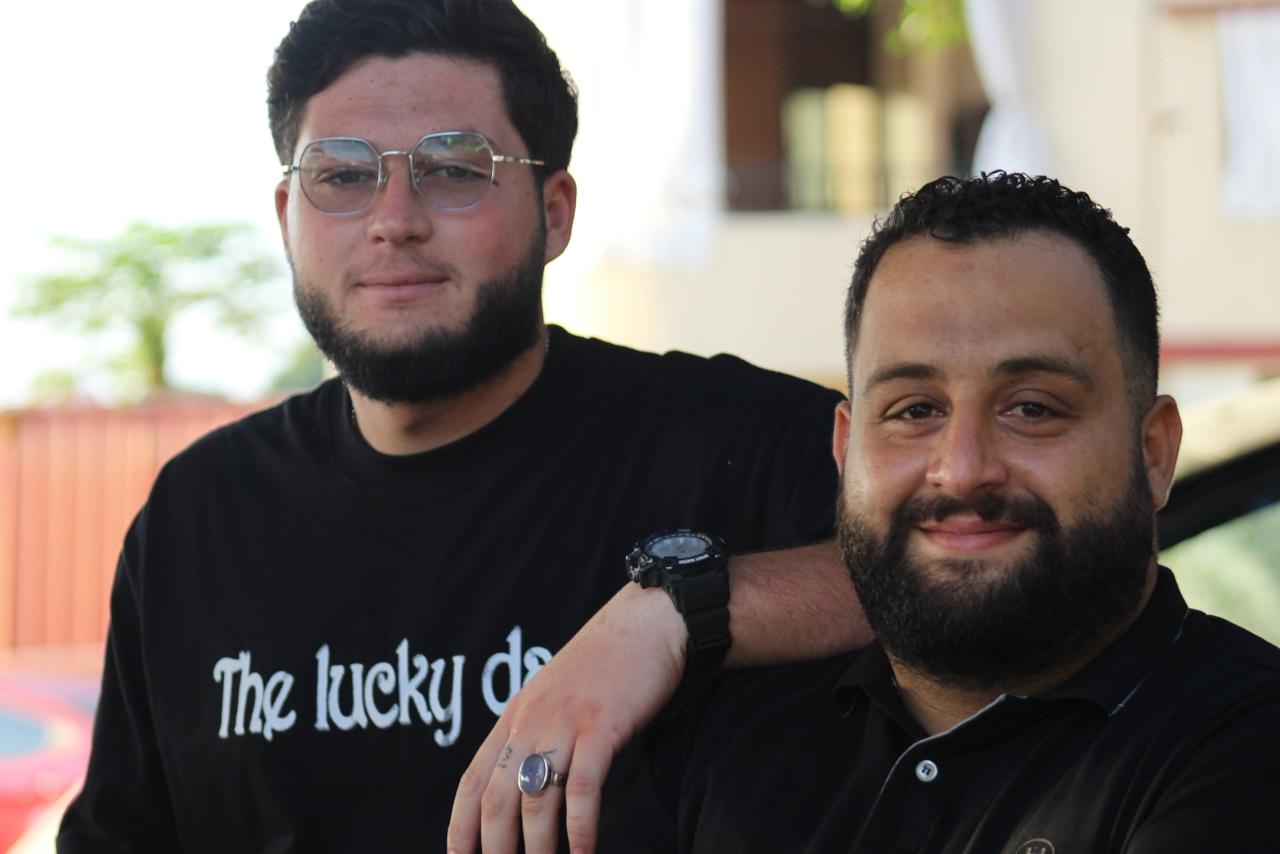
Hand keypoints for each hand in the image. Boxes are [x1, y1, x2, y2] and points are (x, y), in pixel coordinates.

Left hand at [447, 583, 685, 853]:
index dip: (460, 828)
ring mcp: (565, 722)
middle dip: (495, 850)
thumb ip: (536, 733)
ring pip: (536, 801)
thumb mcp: (555, 695)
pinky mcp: (603, 725)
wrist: (647, 623)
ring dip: (538, 850)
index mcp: (514, 716)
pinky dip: (581, 828)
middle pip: (497, 800)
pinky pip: (584, 787)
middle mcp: (530, 721)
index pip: (471, 782)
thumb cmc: (607, 664)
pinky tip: (584, 853)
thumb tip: (525, 784)